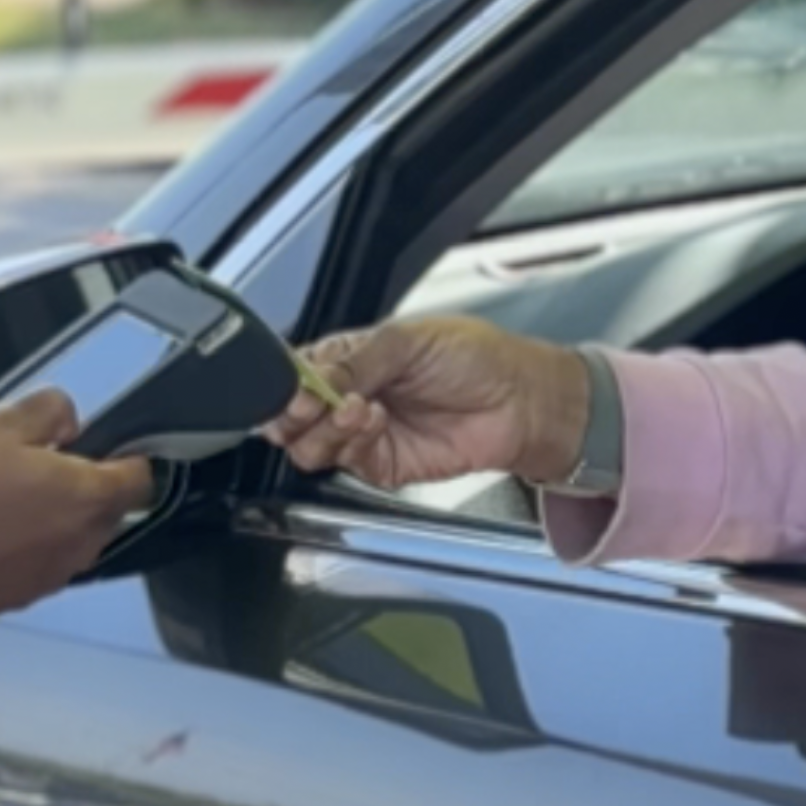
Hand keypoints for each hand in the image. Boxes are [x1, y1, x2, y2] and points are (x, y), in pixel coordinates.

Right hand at [0, 390, 156, 635]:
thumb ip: (46, 412)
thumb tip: (68, 419)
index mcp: (91, 499)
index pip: (141, 478)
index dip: (127, 456)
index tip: (103, 445)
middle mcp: (82, 546)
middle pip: (103, 511)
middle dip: (78, 486)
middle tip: (30, 464)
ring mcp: (48, 580)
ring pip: (65, 540)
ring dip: (43, 519)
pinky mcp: (14, 601)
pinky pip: (30, 566)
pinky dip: (14, 548)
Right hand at [261, 317, 587, 489]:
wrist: (519, 401)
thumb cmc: (476, 358)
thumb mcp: (408, 340)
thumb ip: (353, 359)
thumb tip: (310, 379)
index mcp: (350, 358)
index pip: (295, 373)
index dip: (286, 383)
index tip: (295, 386)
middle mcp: (349, 396)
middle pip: (291, 417)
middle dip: (293, 413)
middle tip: (314, 403)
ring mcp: (362, 434)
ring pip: (309, 445)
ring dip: (326, 427)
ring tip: (357, 406)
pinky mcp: (381, 465)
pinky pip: (345, 462)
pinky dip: (352, 442)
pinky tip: (375, 420)